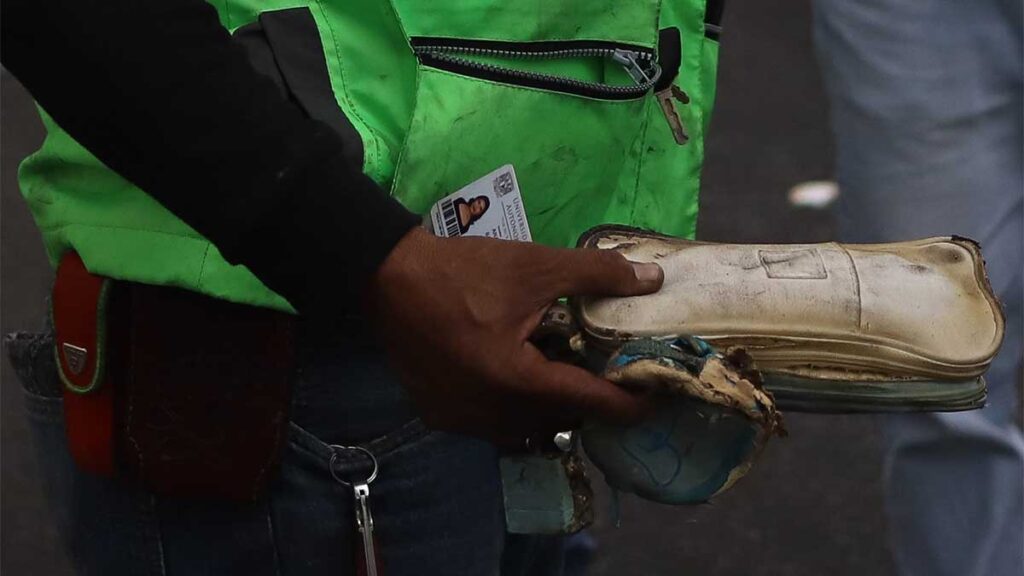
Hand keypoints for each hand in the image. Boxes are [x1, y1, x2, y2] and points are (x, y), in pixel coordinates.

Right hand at [369, 227, 663, 445]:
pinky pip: (491, 425)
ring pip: (524, 428)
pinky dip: (512, 408)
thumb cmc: (464, 272)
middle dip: (587, 401)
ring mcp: (460, 420)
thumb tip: (652, 278)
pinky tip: (514, 377)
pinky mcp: (438, 416)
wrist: (386, 276)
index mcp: (518, 381)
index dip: (630, 403)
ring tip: (559, 372)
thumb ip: (597, 275)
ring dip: (549, 407)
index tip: (657, 397)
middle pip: (559, 419)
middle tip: (603, 371)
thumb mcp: (535, 266)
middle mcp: (490, 413)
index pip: (591, 402)